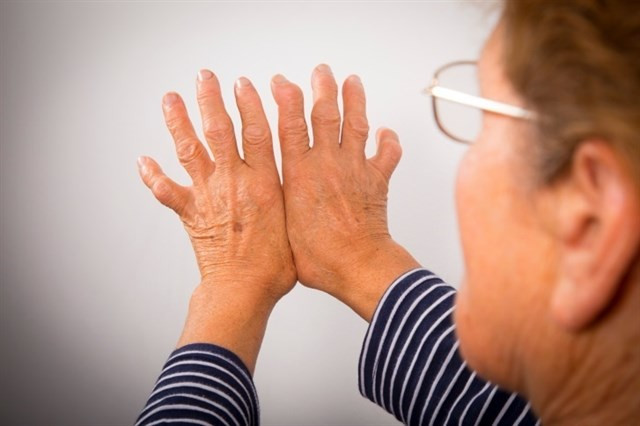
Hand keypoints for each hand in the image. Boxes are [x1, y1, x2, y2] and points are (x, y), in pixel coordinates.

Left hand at [137, 70, 295, 371]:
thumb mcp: (295, 224)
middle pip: (220, 131)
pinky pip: (166, 191)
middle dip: (211, 100)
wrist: (244, 289)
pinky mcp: (191, 213)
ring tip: (171, 99)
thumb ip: (291, 197)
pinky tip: (143, 160)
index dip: (250, 105)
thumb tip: (299, 183)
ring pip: (191, 150)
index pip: (257, 133)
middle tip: (205, 78)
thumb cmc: (274, 266)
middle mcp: (234, 182)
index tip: (243, 84)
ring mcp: (209, 195)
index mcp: (263, 183)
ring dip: (179, 122)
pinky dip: (153, 176)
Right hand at [271, 64, 419, 320]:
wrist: (358, 265)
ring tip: (352, 82)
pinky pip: (388, 154)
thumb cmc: (320, 257)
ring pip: (355, 124)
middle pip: (325, 115)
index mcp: (301, 174)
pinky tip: (387, 132)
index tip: (281, 82)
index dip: (285, 99)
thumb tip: (272, 193)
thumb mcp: (283, 227)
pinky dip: (389, 141)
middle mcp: (328, 164)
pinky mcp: (377, 180)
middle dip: (322, 88)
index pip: (291, 125)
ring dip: (354, 99)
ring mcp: (355, 169)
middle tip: (320, 72)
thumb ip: (279, 201)